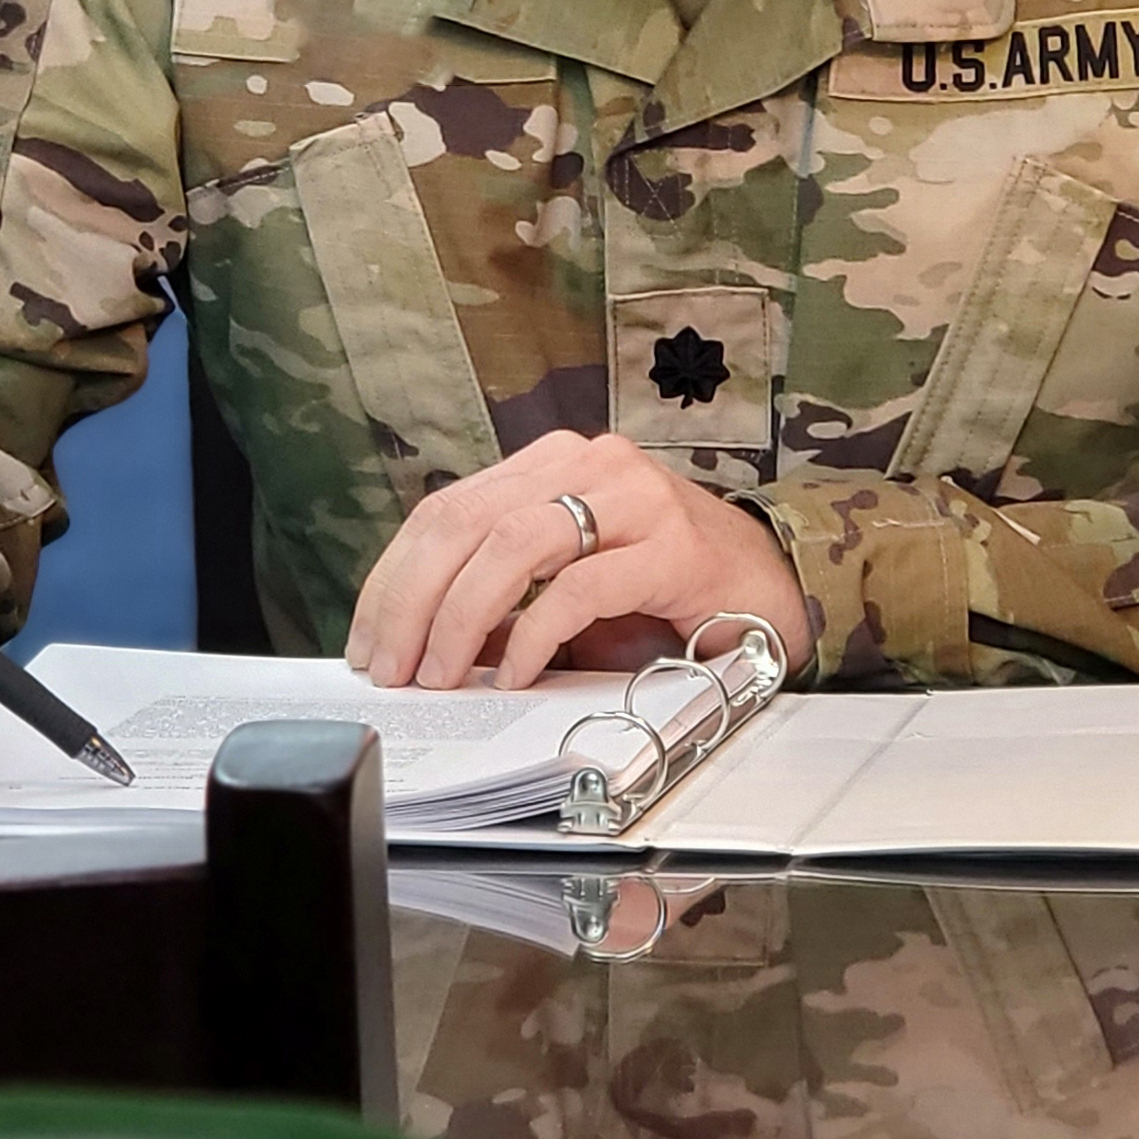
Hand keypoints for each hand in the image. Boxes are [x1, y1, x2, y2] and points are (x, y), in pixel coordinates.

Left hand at [345, 431, 816, 690]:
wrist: (771, 589)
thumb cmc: (662, 590)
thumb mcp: (566, 579)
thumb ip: (501, 593)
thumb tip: (415, 644)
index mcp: (551, 463)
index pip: (446, 509)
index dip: (394, 577)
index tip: (367, 640)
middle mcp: (588, 463)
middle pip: (466, 522)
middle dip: (413, 603)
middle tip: (391, 670)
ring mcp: (634, 498)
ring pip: (513, 546)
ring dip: (460, 620)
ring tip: (439, 675)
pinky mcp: (673, 547)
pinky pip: (580, 587)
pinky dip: (532, 634)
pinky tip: (511, 673)